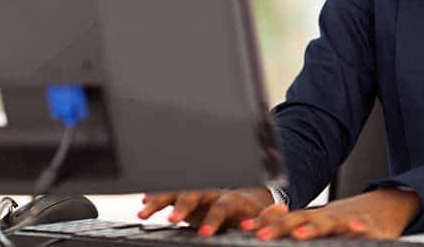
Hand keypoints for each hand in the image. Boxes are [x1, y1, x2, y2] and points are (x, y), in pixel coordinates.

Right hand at [138, 187, 274, 235]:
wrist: (242, 198)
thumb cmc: (251, 211)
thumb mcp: (262, 215)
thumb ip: (268, 216)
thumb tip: (280, 211)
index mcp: (231, 198)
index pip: (222, 206)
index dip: (214, 219)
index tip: (205, 233)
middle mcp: (213, 192)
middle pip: (196, 192)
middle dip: (182, 205)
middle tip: (170, 219)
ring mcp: (198, 193)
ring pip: (178, 190)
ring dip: (161, 199)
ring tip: (144, 212)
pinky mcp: (187, 197)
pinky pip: (169, 193)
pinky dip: (157, 196)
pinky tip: (144, 200)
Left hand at [242, 188, 420, 239]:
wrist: (383, 207)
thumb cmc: (343, 221)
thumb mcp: (317, 222)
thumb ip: (289, 226)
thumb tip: (253, 228)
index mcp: (314, 218)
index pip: (287, 220)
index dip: (268, 224)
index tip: (246, 230)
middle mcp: (329, 217)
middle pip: (304, 219)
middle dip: (283, 227)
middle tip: (264, 235)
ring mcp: (349, 220)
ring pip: (331, 223)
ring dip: (315, 227)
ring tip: (300, 234)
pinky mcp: (372, 228)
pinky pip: (366, 229)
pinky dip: (361, 229)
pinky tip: (358, 230)